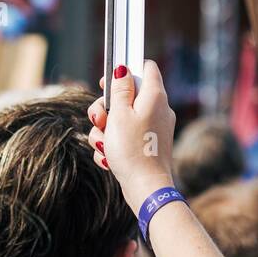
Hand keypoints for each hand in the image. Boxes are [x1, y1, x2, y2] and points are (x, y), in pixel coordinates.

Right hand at [88, 60, 176, 210]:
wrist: (146, 189)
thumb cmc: (132, 150)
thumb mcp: (119, 114)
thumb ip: (120, 89)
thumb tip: (123, 69)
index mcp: (154, 95)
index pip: (145, 67)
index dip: (124, 70)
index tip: (107, 83)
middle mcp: (158, 109)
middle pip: (128, 95)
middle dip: (106, 108)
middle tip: (99, 120)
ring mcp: (154, 128)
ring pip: (122, 118)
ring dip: (106, 130)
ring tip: (104, 146)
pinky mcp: (148, 144)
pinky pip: (126, 136)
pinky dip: (114, 145)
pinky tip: (109, 158)